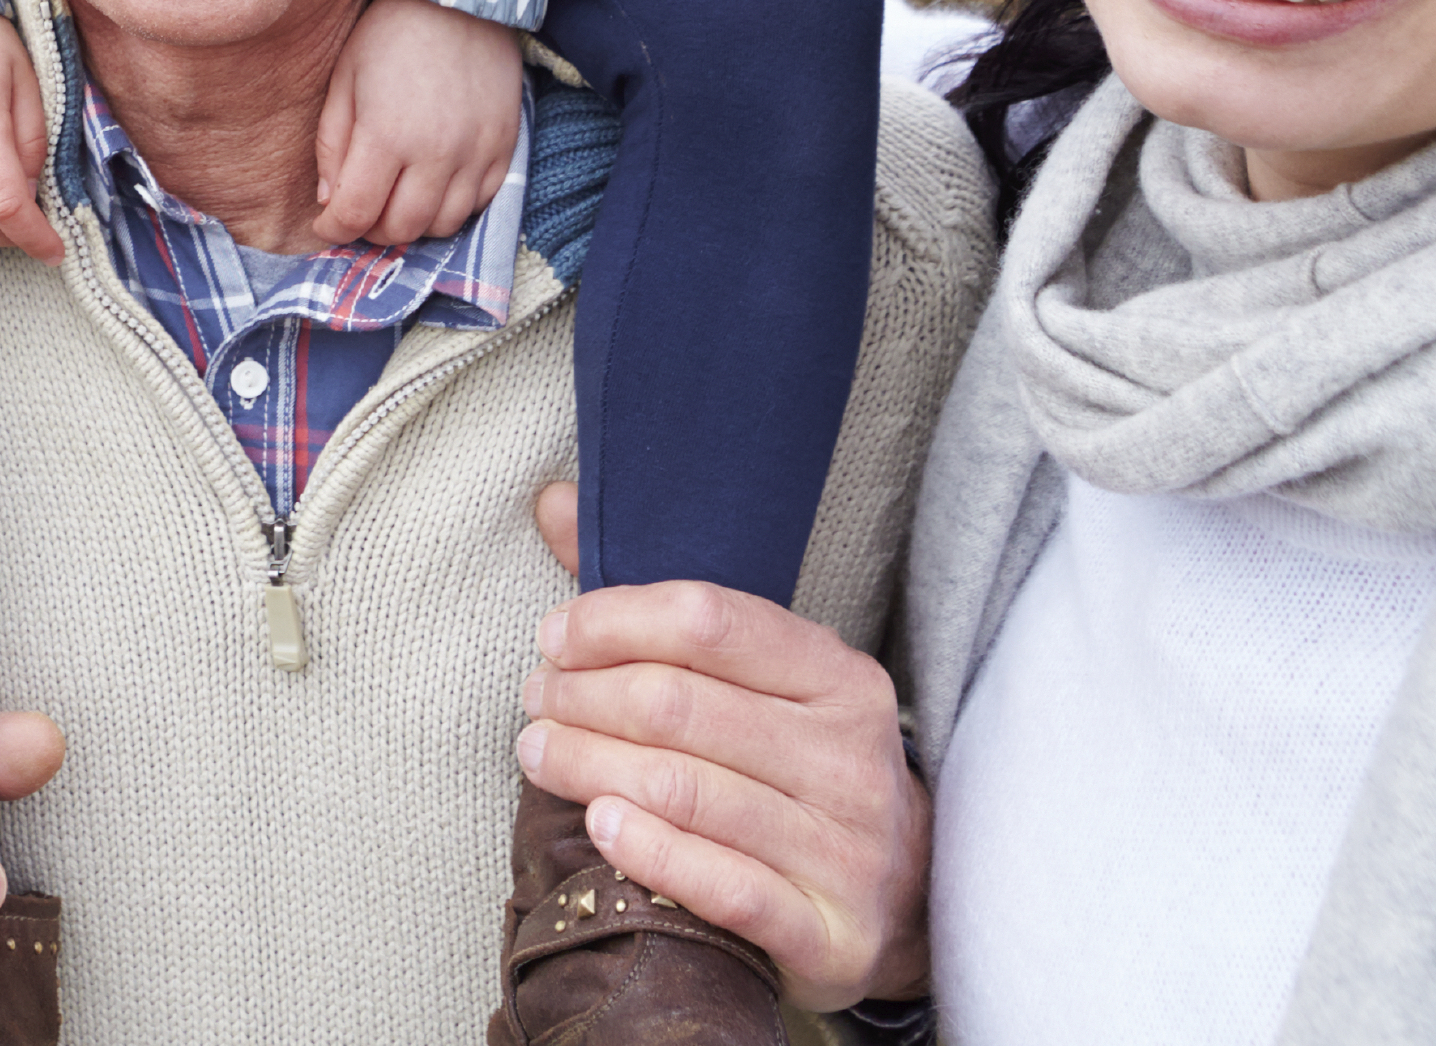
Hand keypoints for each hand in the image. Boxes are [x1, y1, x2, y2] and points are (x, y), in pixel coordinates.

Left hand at [311, 0, 522, 245]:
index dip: (334, 228)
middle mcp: (437, 154)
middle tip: (361, 210)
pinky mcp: (505, 147)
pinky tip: (434, 185)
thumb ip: (332, 145)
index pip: (356, 213)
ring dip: (414, 223)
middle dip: (372, 230)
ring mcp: (477, 153)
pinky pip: (479, 203)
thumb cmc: (390, 34)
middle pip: (401, 228)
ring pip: (443, 225)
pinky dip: (452, 207)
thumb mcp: (344, 80)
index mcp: (387, 135)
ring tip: (397, 199)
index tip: (326, 223)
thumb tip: (329, 201)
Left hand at [517, 566, 932, 1010]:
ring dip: (589, 766)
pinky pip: (721, 884)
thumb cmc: (794, 766)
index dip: (613, 621)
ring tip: (538, 753)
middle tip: (537, 701)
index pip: (707, 620)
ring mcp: (847, 850)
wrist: (898, 897)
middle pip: (681, 705)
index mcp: (839, 677)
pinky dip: (647, 850)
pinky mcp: (829, 932)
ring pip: (686, 791)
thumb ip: (654, 598)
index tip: (555, 637)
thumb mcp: (757, 677)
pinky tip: (597, 825)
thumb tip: (554, 502)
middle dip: (585, 697)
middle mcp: (851, 759)